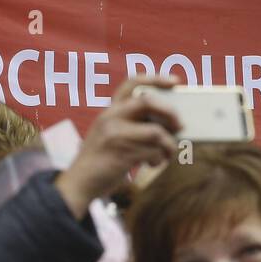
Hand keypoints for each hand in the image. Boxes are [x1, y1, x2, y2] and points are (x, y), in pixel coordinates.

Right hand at [55, 76, 181, 217]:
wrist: (80, 182)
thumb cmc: (102, 159)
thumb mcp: (110, 133)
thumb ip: (132, 124)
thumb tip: (169, 124)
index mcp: (109, 110)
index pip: (132, 83)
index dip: (156, 79)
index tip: (175, 82)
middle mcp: (111, 117)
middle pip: (148, 102)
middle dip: (170, 113)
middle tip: (180, 125)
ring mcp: (116, 135)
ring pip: (156, 132)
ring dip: (168, 145)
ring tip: (166, 153)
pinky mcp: (123, 154)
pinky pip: (153, 151)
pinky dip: (159, 159)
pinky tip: (153, 164)